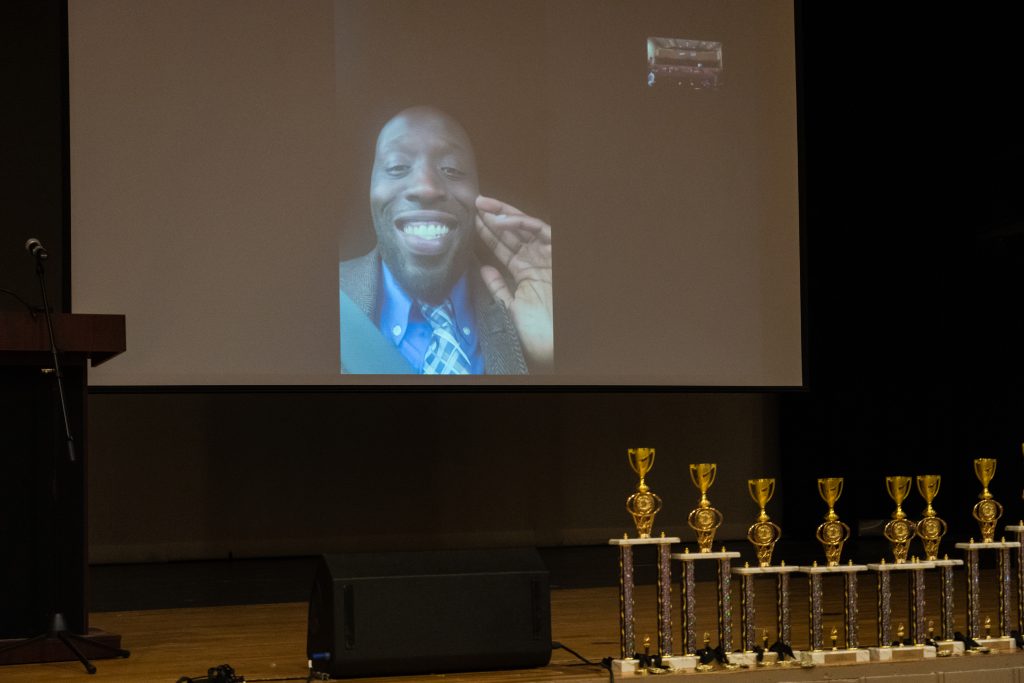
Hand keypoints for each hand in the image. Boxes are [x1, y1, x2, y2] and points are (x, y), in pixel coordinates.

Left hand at [475, 194, 552, 369]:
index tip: (469, 223)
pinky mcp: (556, 254)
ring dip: (504, 214)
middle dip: (493, 218)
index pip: (503, 248)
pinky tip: (502, 220)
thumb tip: (483, 268)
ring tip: (483, 207)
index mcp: (525, 272)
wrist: (554, 342)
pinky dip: (522, 223)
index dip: (487, 235)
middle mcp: (535, 260)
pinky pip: (540, 231)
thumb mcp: (509, 307)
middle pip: (512, 233)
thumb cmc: (535, 331)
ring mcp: (546, 255)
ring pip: (524, 227)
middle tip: (474, 204)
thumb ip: (498, 287)